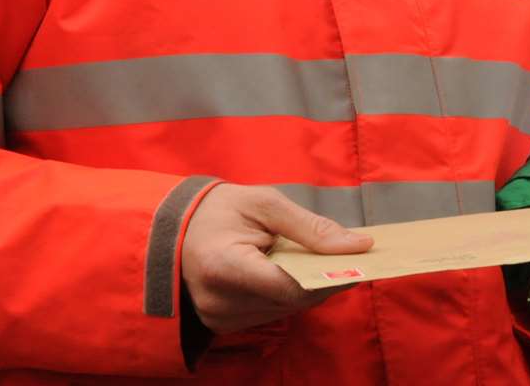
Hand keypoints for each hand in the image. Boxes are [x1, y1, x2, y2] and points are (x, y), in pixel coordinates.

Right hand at [180, 183, 371, 333]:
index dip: (328, 276)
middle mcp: (219, 302)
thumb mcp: (263, 203)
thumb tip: (359, 246)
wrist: (170, 228)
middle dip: (321, 278)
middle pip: (292, 300)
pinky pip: (270, 313)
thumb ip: (310, 227)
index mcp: (224, 266)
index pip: (291, 286)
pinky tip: (285, 270)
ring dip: (304, 287)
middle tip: (342, 254)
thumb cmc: (217, 209)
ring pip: (285, 310)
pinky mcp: (222, 325)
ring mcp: (219, 318)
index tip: (357, 260)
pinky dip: (285, 293)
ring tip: (309, 258)